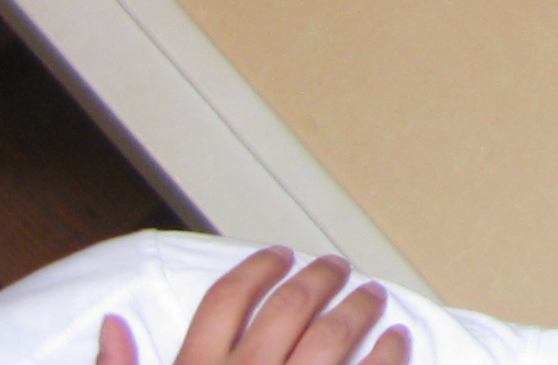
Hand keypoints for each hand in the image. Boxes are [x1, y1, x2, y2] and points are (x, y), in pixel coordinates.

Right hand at [104, 251, 407, 364]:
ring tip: (373, 296)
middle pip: (290, 307)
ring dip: (360, 307)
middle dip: (320, 278)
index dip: (256, 269)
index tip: (278, 255)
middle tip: (337, 266)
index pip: (226, 301)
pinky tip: (397, 339)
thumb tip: (111, 325)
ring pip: (334, 334)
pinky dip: (389, 352)